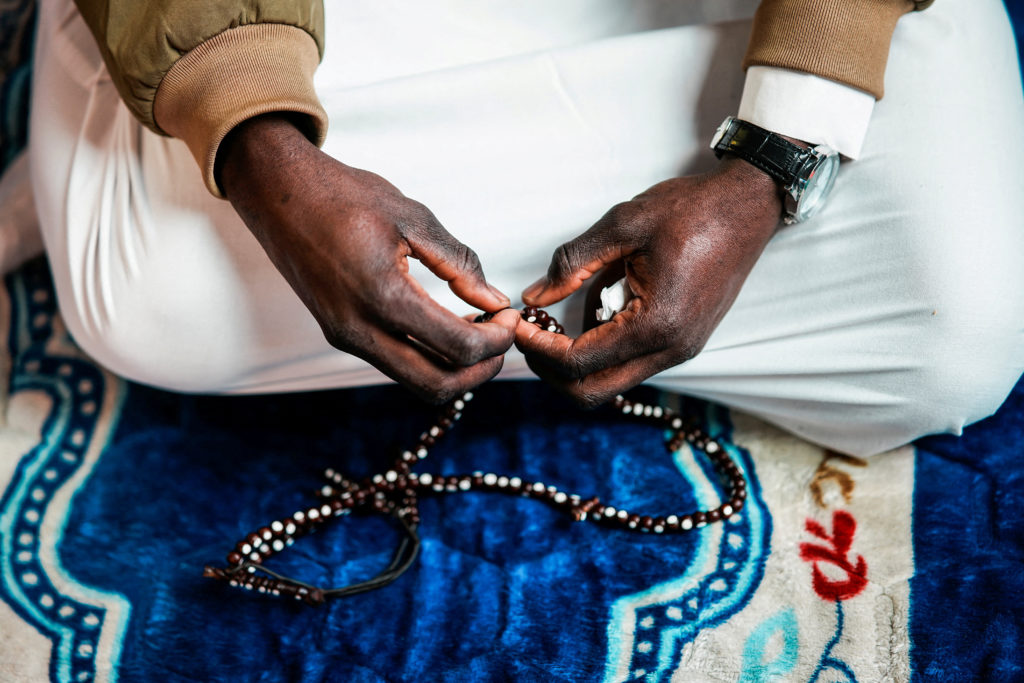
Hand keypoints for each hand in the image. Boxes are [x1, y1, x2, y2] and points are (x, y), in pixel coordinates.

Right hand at [218, 114, 518, 402]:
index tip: (511, 317)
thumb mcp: (412, 218)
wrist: (277, 192)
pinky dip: (428, 357)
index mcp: (382, 296)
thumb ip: (459, 263)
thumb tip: (493, 299)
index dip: (497, 339)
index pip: (457, 346)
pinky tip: (446, 326)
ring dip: (454, 368)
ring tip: (479, 330)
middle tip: (502, 338)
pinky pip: (393, 363)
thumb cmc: (342, 195)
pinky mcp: (339, 333)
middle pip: (436, 385)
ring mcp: (345, 336)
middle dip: (480, 369)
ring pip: (414, 381)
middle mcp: (359, 329)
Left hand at [516, 157, 781, 406]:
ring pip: (611, 379)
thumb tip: (534, 295)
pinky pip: (630, 360)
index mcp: (657, 325)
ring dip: (577, 358)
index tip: (519, 324)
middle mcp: (672, 349)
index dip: (539, 349)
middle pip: (593, 392)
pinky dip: (602, 345)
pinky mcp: (682, 341)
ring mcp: (680, 349)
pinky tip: (595, 305)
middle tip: (531, 334)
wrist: (748, 206)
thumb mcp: (623, 225)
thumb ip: (572, 264)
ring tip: (560, 314)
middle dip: (552, 369)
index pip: (580, 363)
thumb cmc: (693, 210)